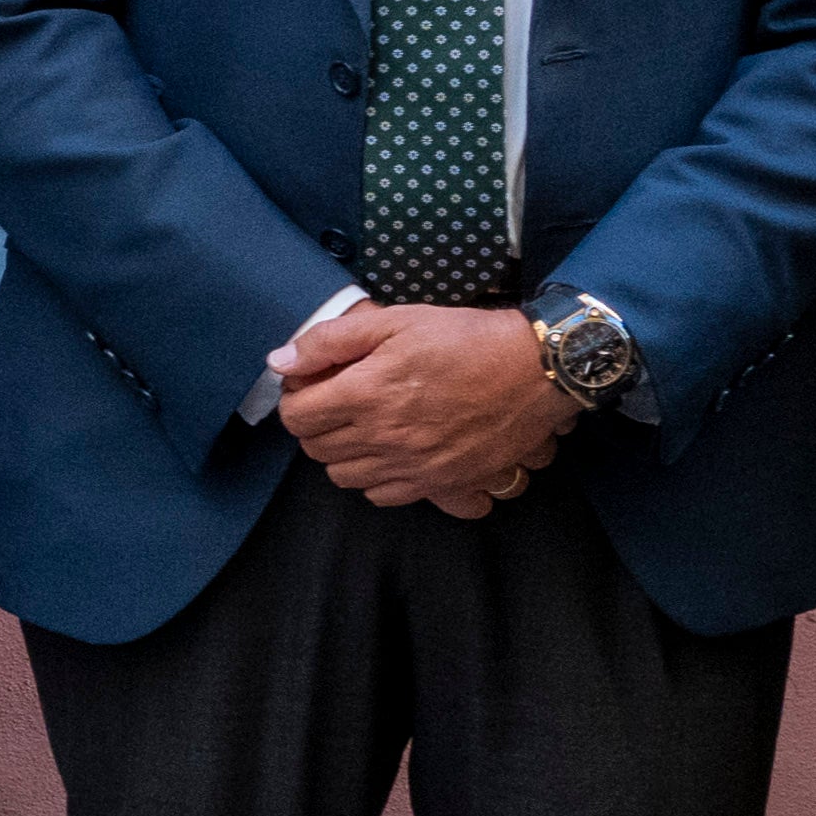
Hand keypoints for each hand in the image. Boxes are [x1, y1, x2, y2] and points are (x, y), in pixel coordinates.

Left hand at [273, 299, 575, 516]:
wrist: (535, 371)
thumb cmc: (466, 338)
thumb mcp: (396, 320)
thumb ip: (331, 340)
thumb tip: (281, 362)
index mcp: (366, 393)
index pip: (296, 416)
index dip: (296, 398)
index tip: (312, 385)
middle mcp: (383, 437)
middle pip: (316, 448)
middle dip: (315, 424)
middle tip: (336, 402)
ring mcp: (411, 465)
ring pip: (344, 476)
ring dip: (342, 453)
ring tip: (361, 427)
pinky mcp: (438, 482)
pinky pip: (382, 495)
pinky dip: (374, 478)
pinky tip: (388, 452)